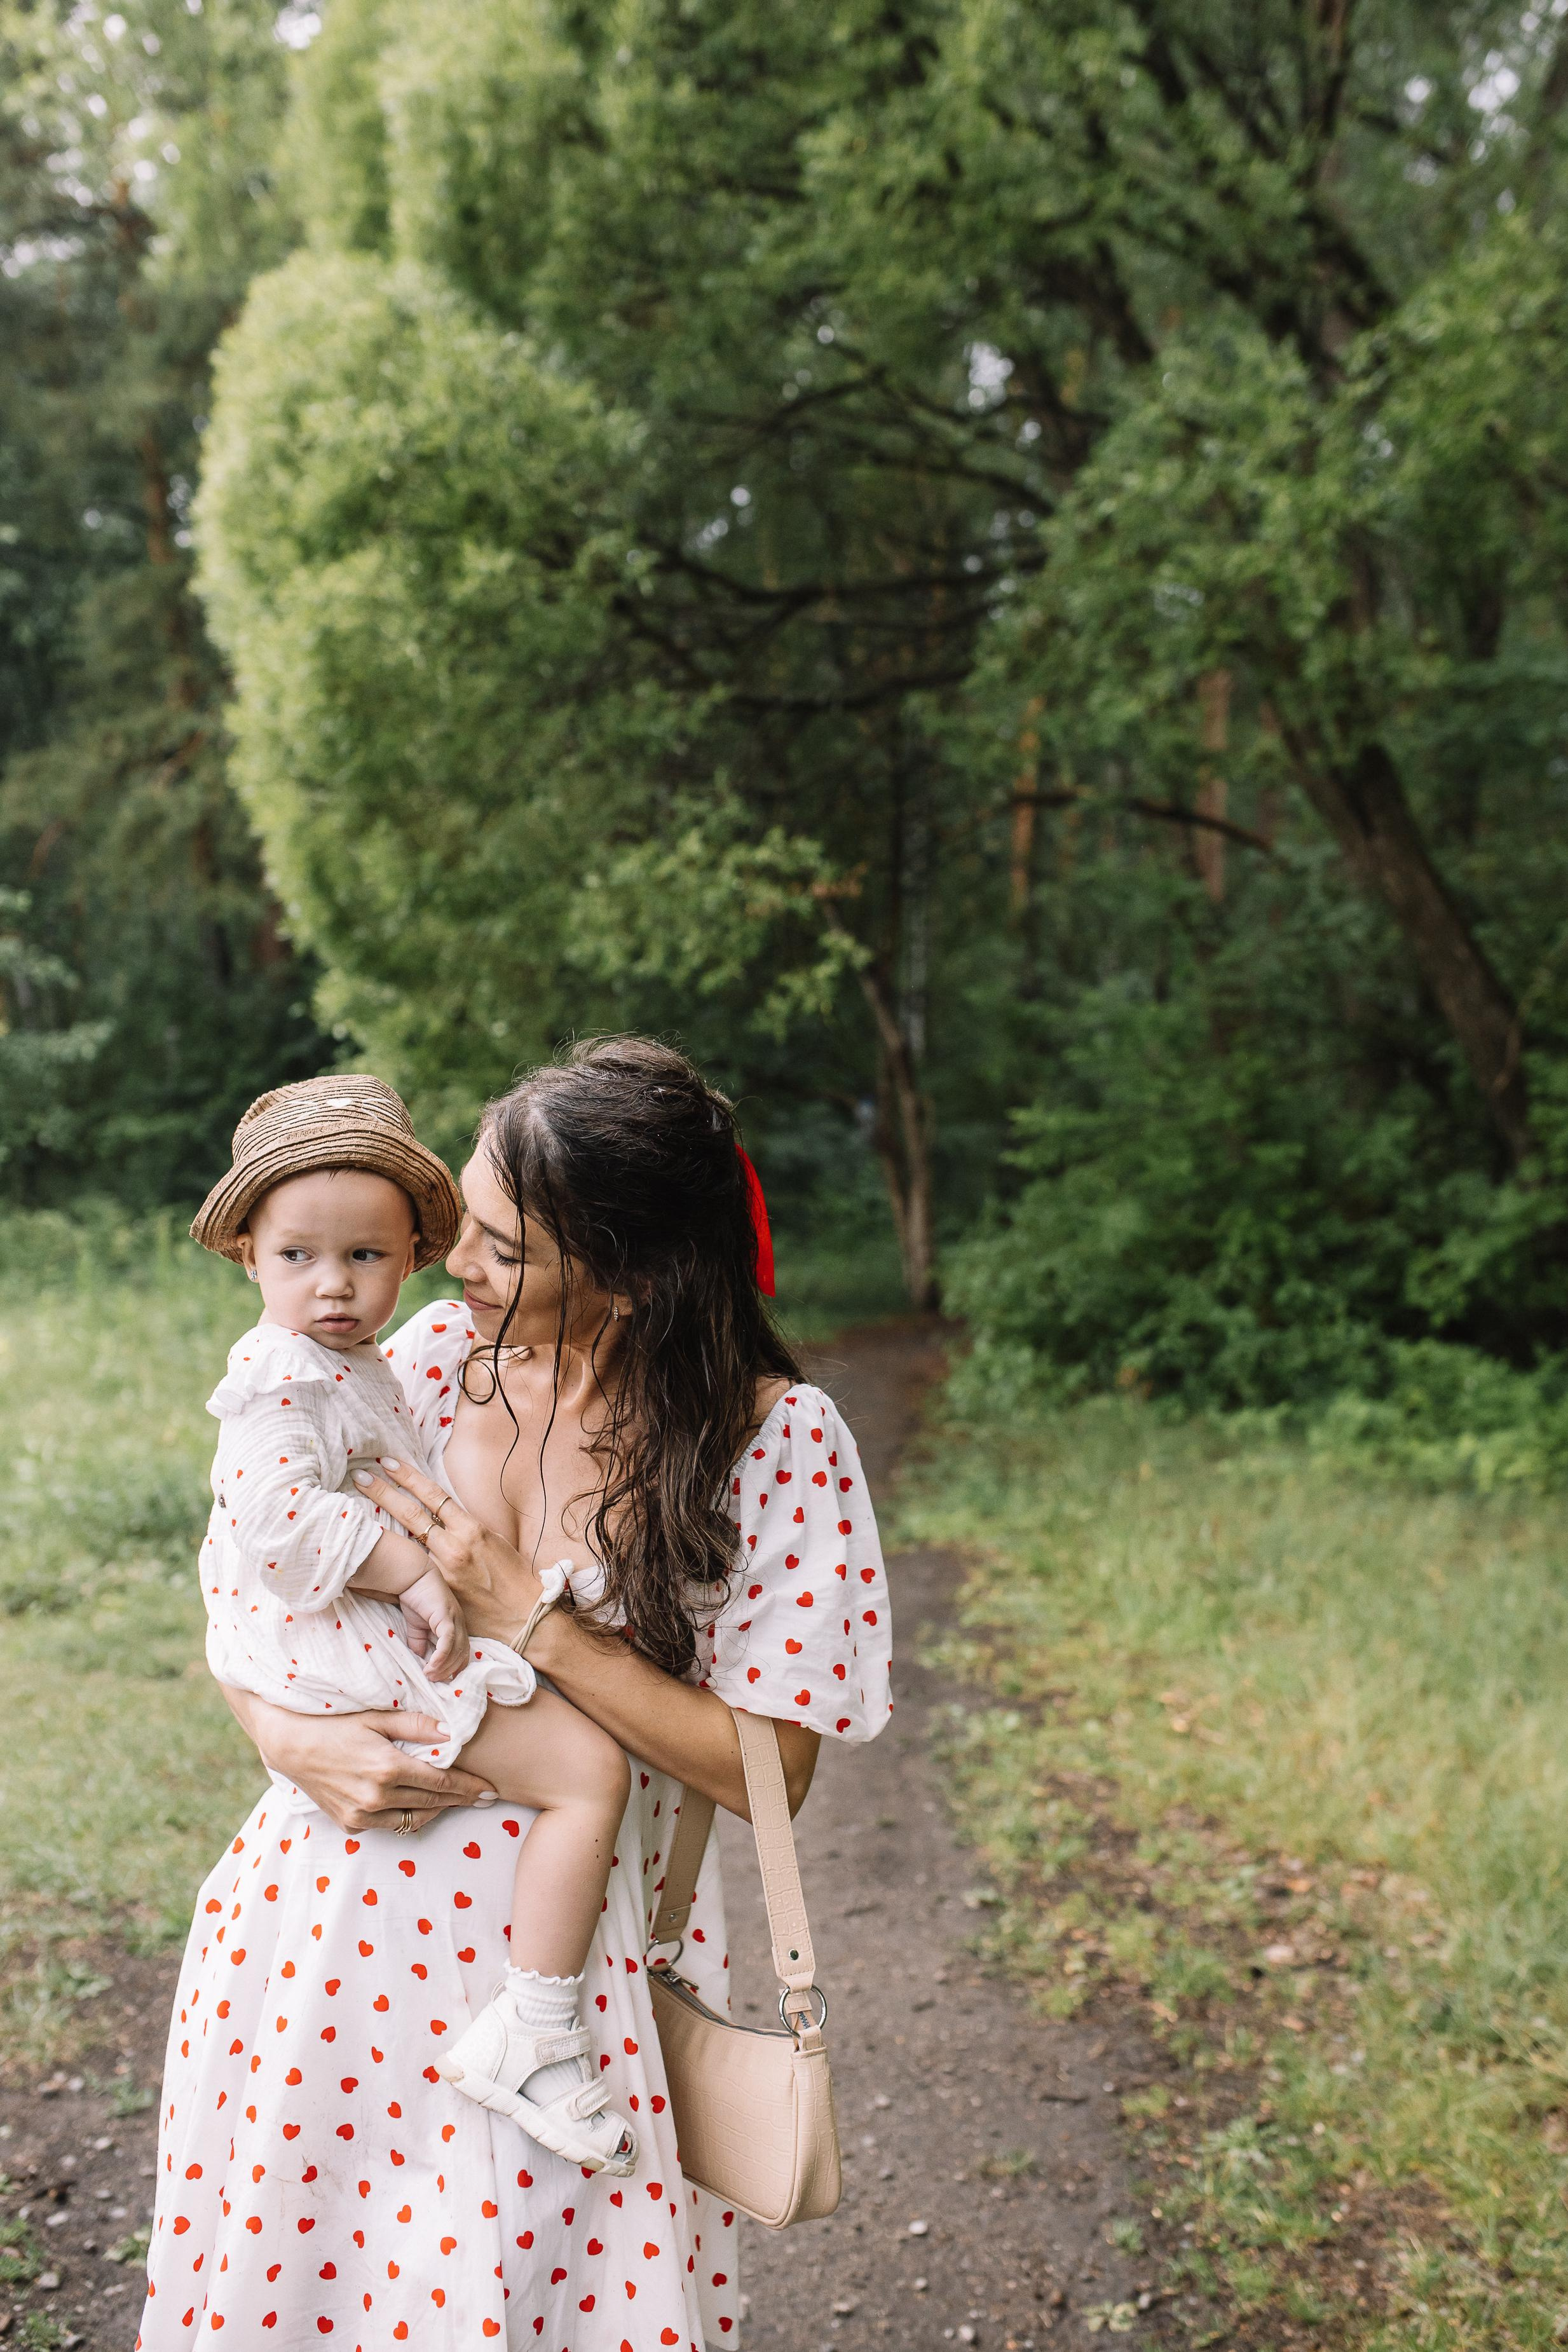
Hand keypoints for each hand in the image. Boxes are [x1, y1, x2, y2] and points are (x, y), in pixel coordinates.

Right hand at [223, 1690, 496, 1833]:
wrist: (292, 1745)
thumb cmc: (335, 1724)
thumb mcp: (376, 1717)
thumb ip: (415, 1726)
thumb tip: (450, 1734)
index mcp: (387, 1768)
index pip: (441, 1783)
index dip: (469, 1787)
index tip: (491, 1790)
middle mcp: (376, 1797)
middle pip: (432, 1803)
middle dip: (461, 1800)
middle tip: (486, 1797)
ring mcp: (362, 1815)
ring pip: (413, 1820)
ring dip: (437, 1810)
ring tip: (457, 1801)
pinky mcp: (351, 1825)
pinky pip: (390, 1826)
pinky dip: (408, 1816)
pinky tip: (419, 1805)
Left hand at [352, 1458, 543, 1640]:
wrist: (523, 1616)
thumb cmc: (512, 1576)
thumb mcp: (494, 1541)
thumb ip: (466, 1527)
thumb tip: (444, 1513)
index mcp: (471, 1529)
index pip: (434, 1495)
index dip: (409, 1477)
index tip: (388, 1462)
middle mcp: (454, 1547)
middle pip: (412, 1514)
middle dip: (384, 1493)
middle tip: (361, 1476)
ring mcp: (443, 1570)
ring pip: (406, 1542)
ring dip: (382, 1526)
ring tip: (355, 1512)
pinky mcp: (438, 1592)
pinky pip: (411, 1572)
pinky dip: (393, 1560)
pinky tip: (374, 1553)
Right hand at [399, 1565, 468, 1680]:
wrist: (412, 1577)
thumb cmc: (416, 1599)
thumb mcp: (417, 1627)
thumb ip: (420, 1643)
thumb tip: (422, 1661)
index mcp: (456, 1626)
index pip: (462, 1653)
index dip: (454, 1668)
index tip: (442, 1680)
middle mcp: (460, 1624)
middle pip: (462, 1655)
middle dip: (448, 1671)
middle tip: (432, 1680)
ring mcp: (455, 1620)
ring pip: (457, 1650)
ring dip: (443, 1667)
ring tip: (428, 1675)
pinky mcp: (446, 1616)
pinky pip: (449, 1640)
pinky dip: (442, 1656)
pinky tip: (431, 1666)